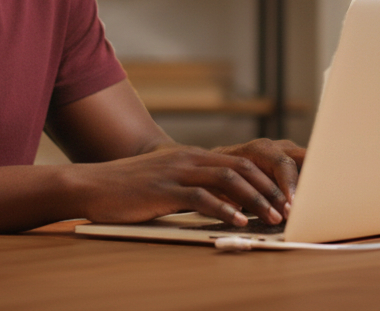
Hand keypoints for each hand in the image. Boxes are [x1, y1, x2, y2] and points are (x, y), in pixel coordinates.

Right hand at [74, 144, 292, 226]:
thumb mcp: (166, 183)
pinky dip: (223, 209)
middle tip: (287, 208)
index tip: (284, 197)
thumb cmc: (128, 190)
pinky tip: (238, 221)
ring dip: (254, 199)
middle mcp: (188, 158)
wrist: (92, 185)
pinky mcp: (163, 189)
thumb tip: (225, 205)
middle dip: (268, 188)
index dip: (265, 179)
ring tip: (272, 217)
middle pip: (240, 167)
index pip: (239, 162)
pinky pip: (200, 197)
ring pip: (227, 179)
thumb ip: (193, 188)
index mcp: (191, 156)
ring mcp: (176, 172)